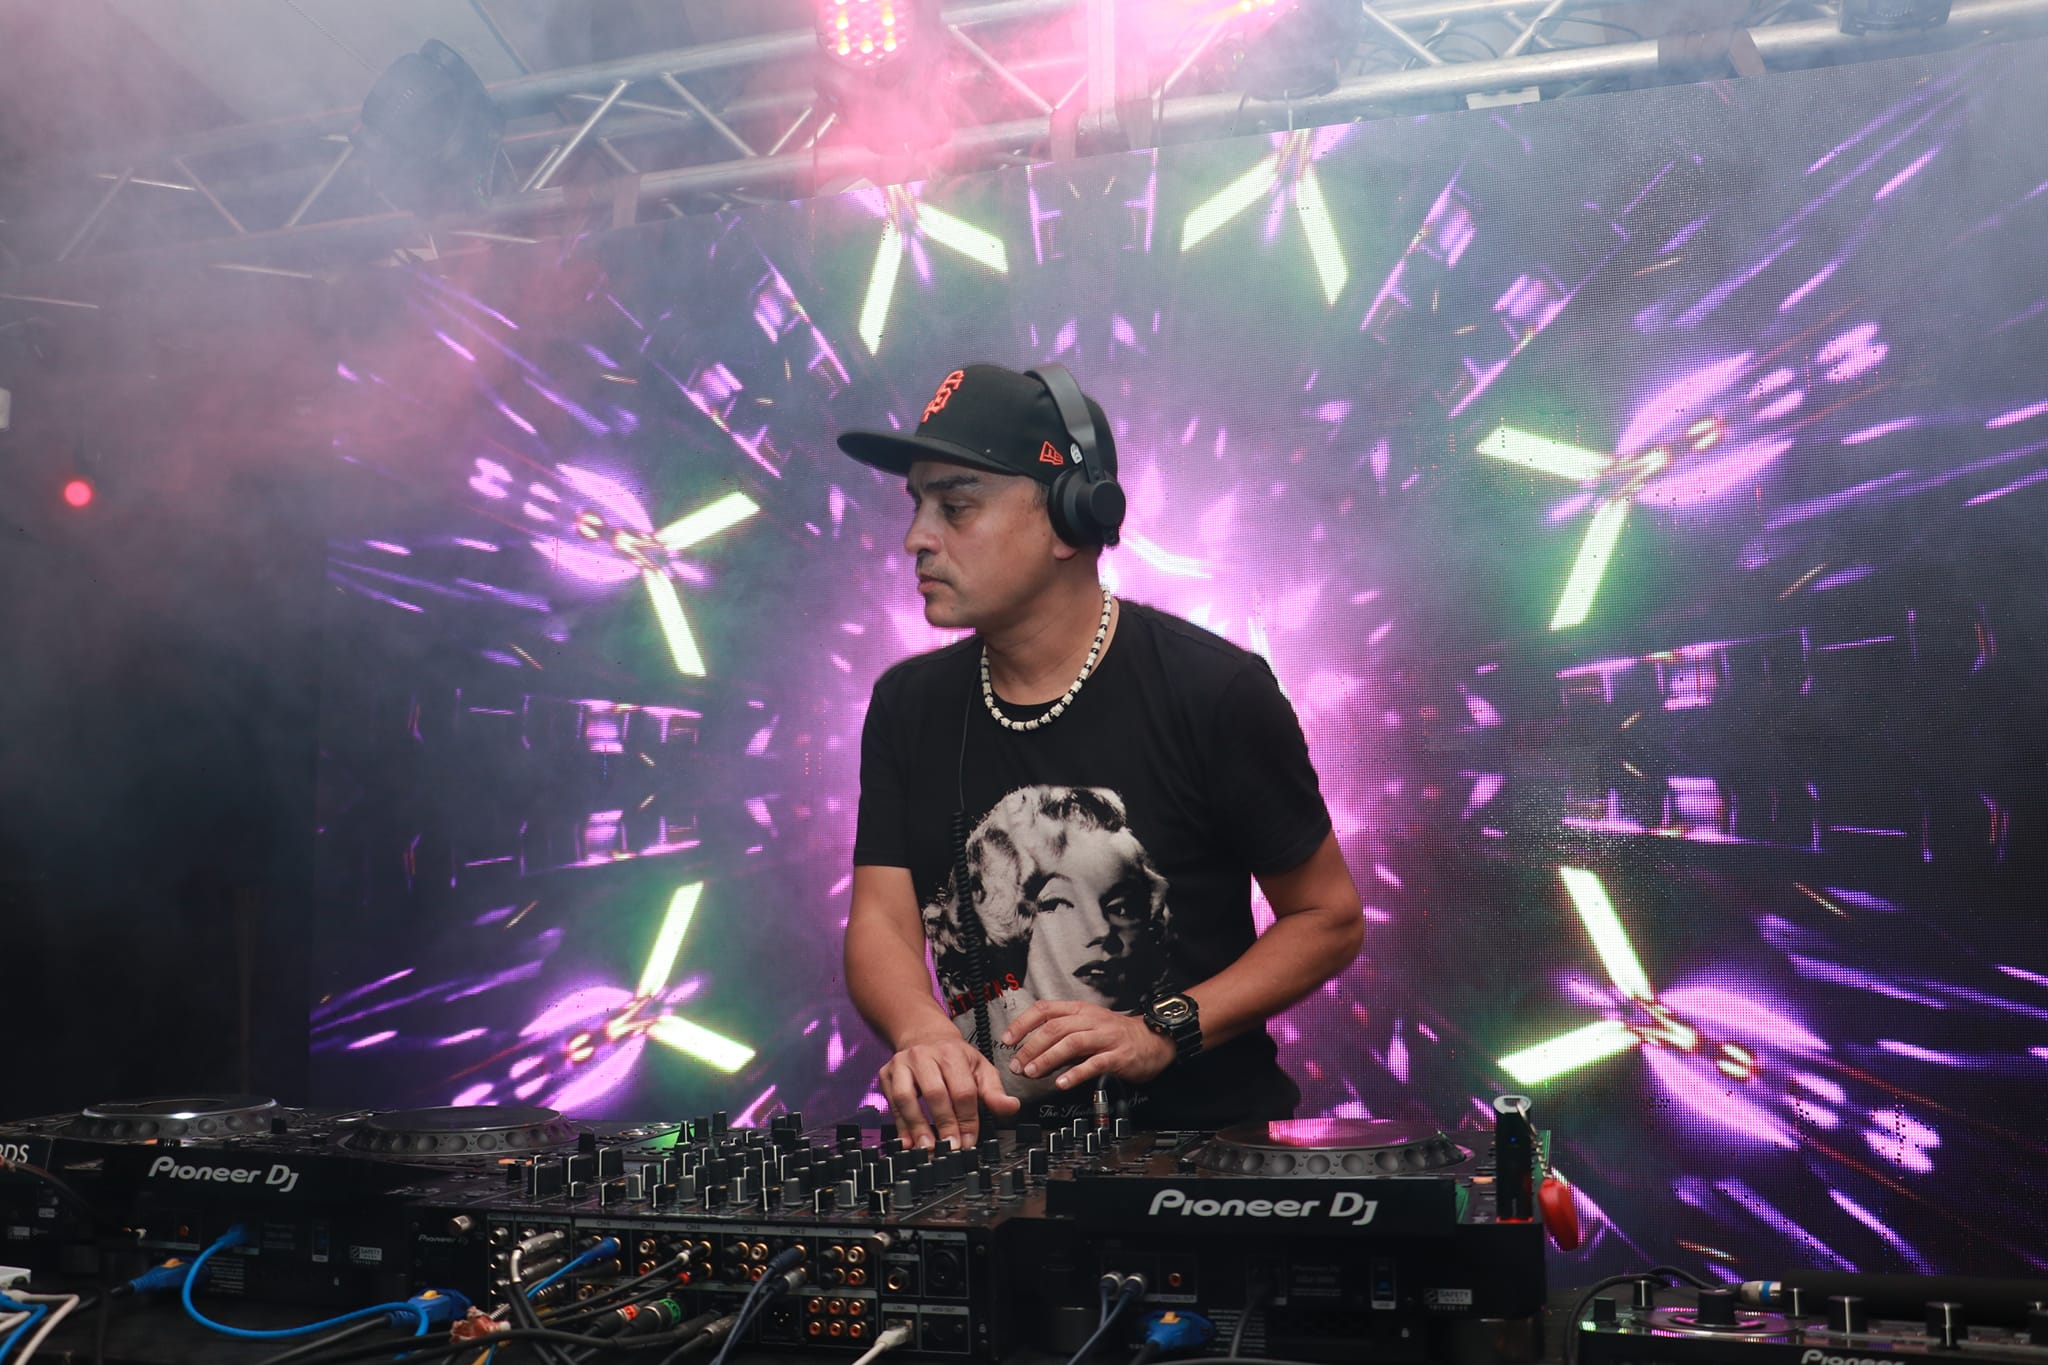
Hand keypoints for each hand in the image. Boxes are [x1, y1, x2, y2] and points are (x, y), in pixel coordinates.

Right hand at [876, 1030, 1021, 1149]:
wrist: (924, 1036)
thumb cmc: (954, 1058)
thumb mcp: (980, 1068)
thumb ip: (994, 1091)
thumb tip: (1011, 1107)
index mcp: (952, 1054)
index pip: (962, 1089)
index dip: (967, 1118)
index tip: (969, 1140)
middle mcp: (924, 1056)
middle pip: (935, 1093)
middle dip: (944, 1123)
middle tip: (951, 1147)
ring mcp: (902, 1064)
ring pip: (906, 1097)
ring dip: (917, 1125)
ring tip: (927, 1147)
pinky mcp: (886, 1074)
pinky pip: (891, 1102)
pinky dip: (899, 1124)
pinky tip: (908, 1141)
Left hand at [1001, 1001, 1175, 1090]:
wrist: (1154, 1040)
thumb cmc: (1116, 1035)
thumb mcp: (1087, 1027)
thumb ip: (1061, 1037)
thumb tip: (1031, 1051)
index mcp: (1079, 1010)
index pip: (1045, 1009)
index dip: (1023, 1023)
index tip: (1007, 1039)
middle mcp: (1091, 1020)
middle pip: (1054, 1028)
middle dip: (1031, 1046)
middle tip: (1017, 1065)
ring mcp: (1105, 1037)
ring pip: (1071, 1043)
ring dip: (1048, 1058)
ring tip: (1033, 1072)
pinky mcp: (1118, 1056)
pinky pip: (1094, 1063)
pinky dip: (1075, 1073)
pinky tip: (1062, 1082)